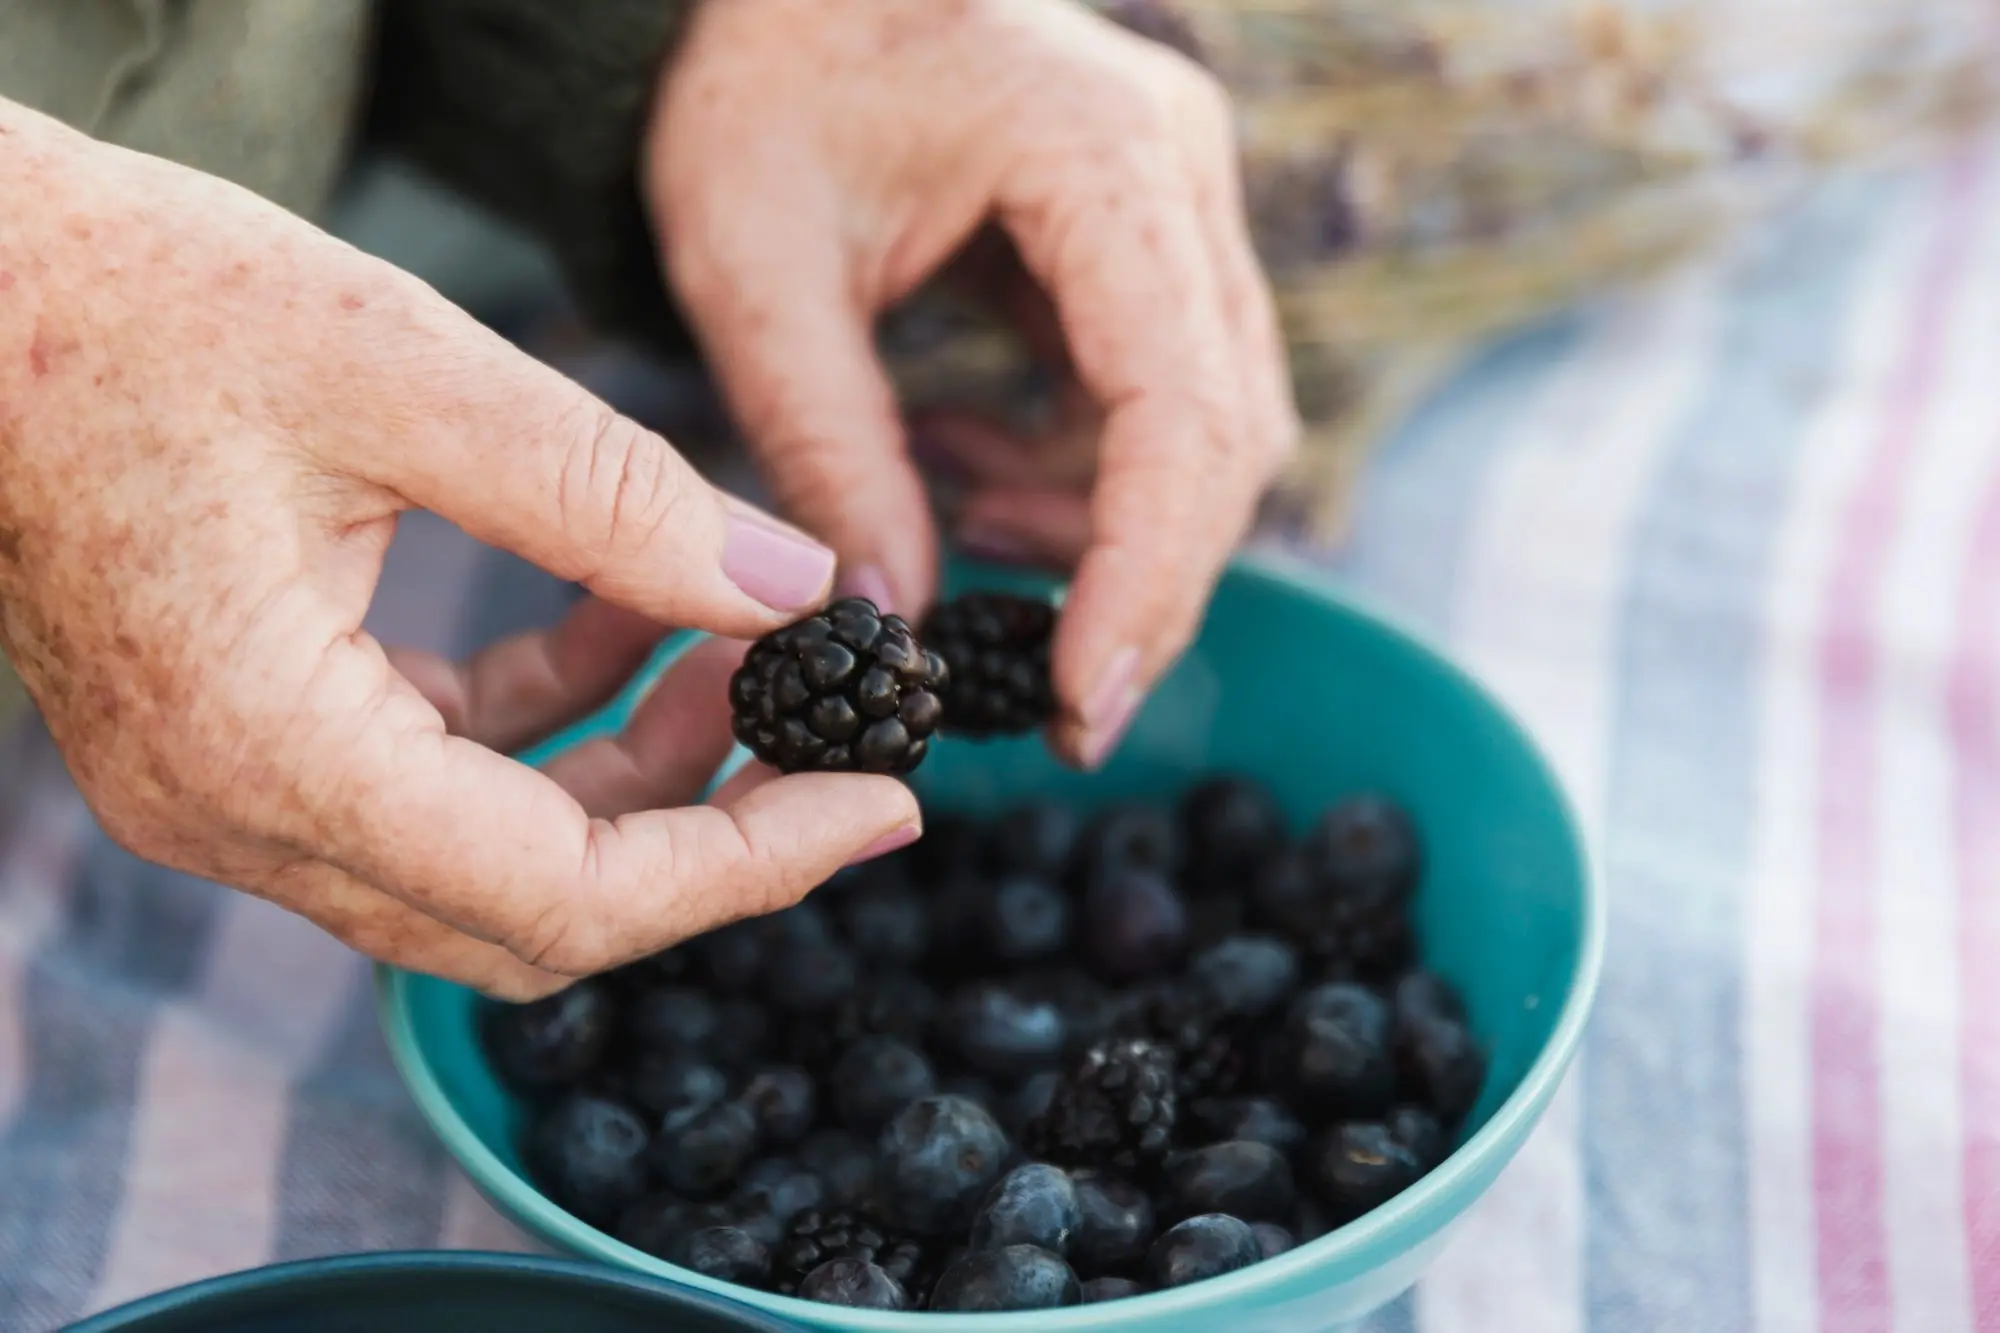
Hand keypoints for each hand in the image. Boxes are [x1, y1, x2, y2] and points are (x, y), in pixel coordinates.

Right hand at [0, 103, 918, 998]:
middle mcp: (238, 812)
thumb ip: (615, 498)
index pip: (569, 897)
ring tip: (751, 658)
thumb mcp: (405, 372)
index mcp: (272, 750)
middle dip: (711, 834)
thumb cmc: (134, 303)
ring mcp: (229, 788)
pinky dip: (550, 725)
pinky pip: (434, 781)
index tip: (882, 808)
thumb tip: (794, 590)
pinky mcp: (243, 732)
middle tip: (838, 745)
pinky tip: (628, 623)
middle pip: (539, 912)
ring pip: (491, 858)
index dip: (749, 867)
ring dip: (637, 774)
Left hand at [649, 0, 1298, 766]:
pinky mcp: (1150, 232)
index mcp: (1095, 152)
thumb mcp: (756, 274)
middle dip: (1145, 583)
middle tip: (1059, 702)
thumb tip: (891, 627)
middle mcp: (1176, 167)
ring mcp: (1178, 197)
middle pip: (1227, 432)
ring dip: (1110, 527)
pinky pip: (1161, 394)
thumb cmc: (752, 84)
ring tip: (968, 537)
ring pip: (1212, 424)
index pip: (1176, 407)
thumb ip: (830, 454)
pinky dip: (1083, 471)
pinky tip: (968, 472)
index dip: (1142, 573)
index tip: (1084, 697)